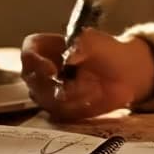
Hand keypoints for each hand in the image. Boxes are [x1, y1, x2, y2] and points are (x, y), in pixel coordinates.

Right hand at [20, 29, 153, 121]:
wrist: (125, 72)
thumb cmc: (107, 50)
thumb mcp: (95, 40)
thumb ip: (81, 44)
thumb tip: (70, 58)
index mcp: (47, 48)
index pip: (28, 51)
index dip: (33, 61)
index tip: (51, 69)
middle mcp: (43, 70)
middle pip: (31, 79)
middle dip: (49, 84)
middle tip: (69, 86)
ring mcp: (51, 91)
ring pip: (44, 99)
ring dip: (68, 96)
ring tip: (93, 89)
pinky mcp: (62, 108)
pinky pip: (61, 112)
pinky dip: (77, 106)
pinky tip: (94, 97)